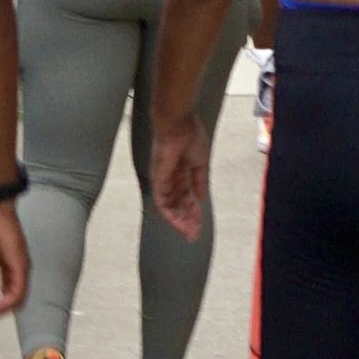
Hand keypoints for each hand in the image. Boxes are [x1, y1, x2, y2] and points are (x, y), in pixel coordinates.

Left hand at [151, 119, 210, 241]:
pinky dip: (170, 214)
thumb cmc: (190, 137)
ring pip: (170, 206)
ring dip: (179, 220)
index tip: (200, 224)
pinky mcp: (157, 180)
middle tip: (194, 234)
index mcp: (182, 170)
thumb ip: (200, 181)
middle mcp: (171, 177)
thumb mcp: (200, 162)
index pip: (187, 195)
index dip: (193, 210)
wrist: (179, 124)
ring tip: (189, 233)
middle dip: (187, 219)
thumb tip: (201, 198)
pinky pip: (161, 202)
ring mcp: (163, 179)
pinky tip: (179, 223)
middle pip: (178, 204)